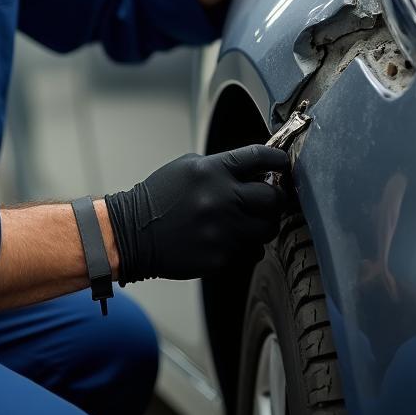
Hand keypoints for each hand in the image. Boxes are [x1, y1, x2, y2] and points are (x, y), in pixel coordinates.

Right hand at [104, 145, 289, 282]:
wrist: (132, 233)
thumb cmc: (160, 198)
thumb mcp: (188, 168)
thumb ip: (223, 166)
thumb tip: (257, 169)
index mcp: (212, 171)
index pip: (260, 157)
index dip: (278, 159)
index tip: (283, 163)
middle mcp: (220, 199)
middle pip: (273, 198)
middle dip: (275, 198)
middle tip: (269, 198)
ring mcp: (222, 231)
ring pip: (268, 227)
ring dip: (264, 223)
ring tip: (250, 220)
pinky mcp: (221, 257)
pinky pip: (252, 251)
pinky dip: (247, 245)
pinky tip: (232, 238)